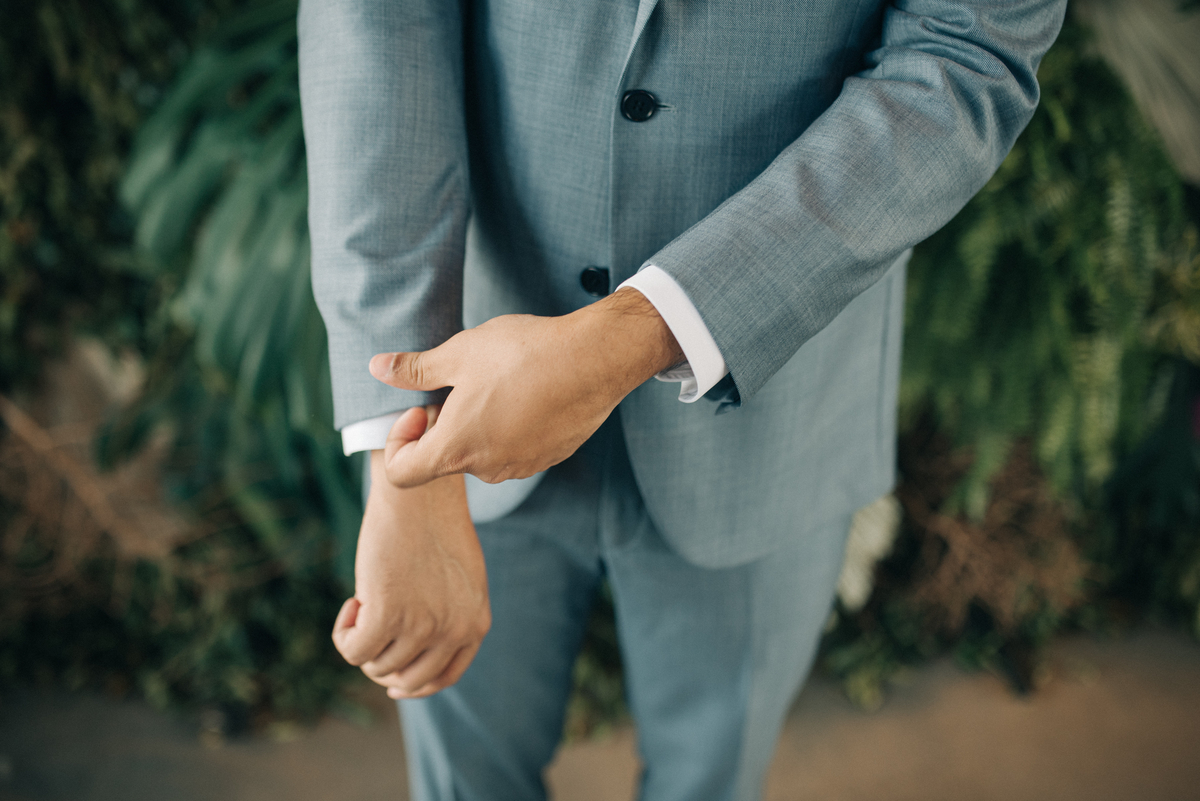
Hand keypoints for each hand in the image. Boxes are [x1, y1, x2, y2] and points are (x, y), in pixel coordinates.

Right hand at [332, 423, 489, 698]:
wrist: (419, 491)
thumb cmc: (434, 527)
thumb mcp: (457, 577)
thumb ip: (448, 615)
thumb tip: (410, 662)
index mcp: (475, 623)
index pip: (445, 676)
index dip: (415, 684)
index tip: (392, 680)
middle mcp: (453, 630)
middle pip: (407, 679)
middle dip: (382, 664)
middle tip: (368, 633)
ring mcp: (422, 625)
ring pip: (376, 665)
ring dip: (363, 640)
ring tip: (365, 600)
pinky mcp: (386, 615)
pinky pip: (352, 650)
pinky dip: (344, 633)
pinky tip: (353, 600)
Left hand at [371, 288, 682, 487]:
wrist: (594, 359)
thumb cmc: (524, 354)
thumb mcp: (459, 353)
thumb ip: (414, 370)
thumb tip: (377, 368)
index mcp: (456, 447)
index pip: (402, 473)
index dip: (400, 439)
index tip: (423, 405)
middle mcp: (487, 468)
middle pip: (445, 459)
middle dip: (444, 424)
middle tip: (463, 383)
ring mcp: (521, 466)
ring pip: (481, 453)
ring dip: (478, 425)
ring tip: (498, 383)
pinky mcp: (548, 457)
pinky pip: (514, 449)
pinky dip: (510, 427)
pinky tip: (527, 392)